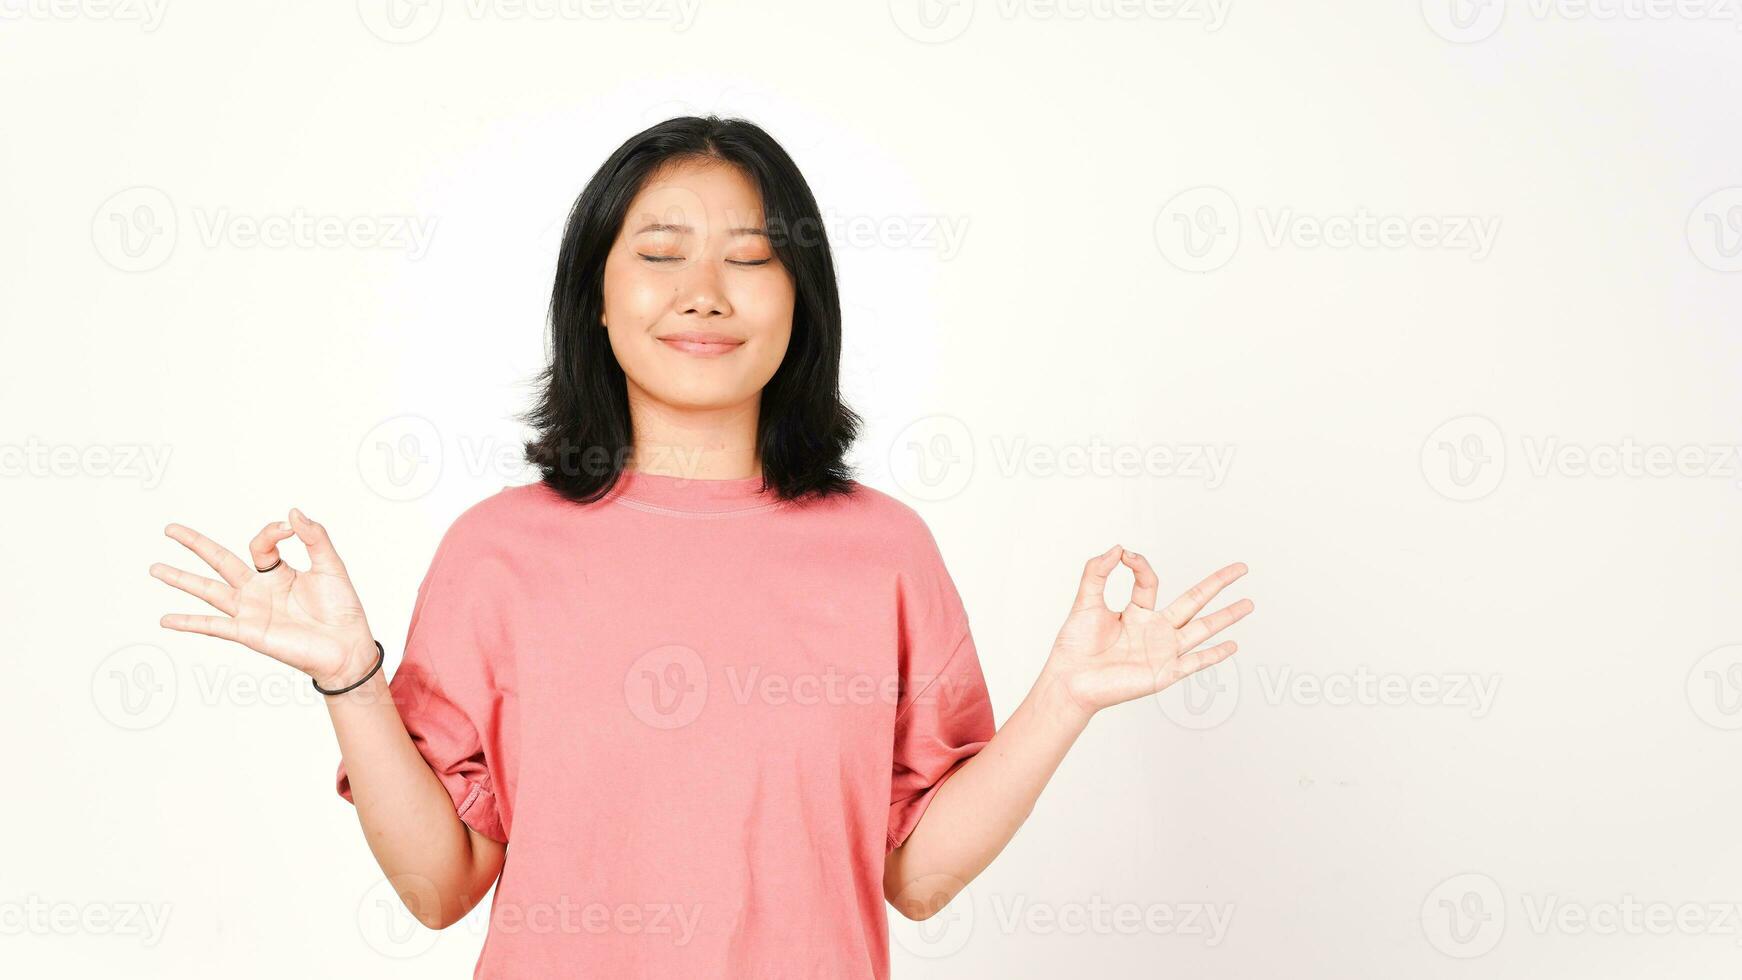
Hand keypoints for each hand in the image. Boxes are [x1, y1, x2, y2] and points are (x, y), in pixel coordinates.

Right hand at [149, 508, 376, 687]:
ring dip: (180, 579)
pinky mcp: (249, 632)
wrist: (347, 645)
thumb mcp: (331, 565)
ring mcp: (251, 611)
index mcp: (279, 572)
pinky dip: (189, 622)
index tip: (288, 528)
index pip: (259, 544)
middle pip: (220, 561)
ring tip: (155, 568)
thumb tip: (292, 512)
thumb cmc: (342, 609)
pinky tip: (166, 619)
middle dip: (195, 544)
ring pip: (208, 590)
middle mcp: (259, 590)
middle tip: (169, 529)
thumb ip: (314, 537)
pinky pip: (213, 625)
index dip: (270, 532)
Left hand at [1042, 545, 1252, 722]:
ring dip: (1227, 616)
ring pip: (1202, 628)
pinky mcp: (1165, 672)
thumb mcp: (1085, 601)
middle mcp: (1154, 630)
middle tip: (1241, 568)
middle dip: (1218, 584)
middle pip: (1194, 601)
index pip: (1150, 581)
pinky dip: (1214, 654)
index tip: (1126, 556)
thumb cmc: (1074, 646)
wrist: (1070, 680)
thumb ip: (1097, 572)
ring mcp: (1163, 651)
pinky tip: (1233, 646)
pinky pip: (1195, 662)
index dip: (1140, 565)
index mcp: (1136, 613)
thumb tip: (1118, 548)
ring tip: (1249, 604)